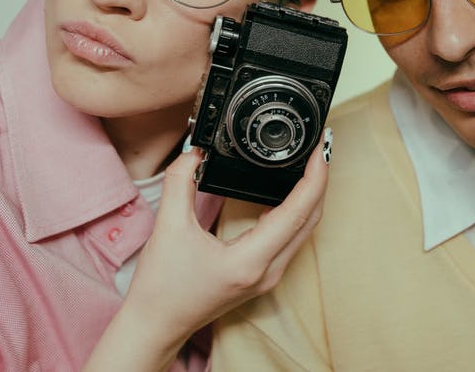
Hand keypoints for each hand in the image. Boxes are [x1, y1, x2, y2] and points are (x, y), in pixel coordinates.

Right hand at [118, 131, 329, 357]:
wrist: (155, 326)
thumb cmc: (161, 287)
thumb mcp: (168, 227)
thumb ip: (180, 182)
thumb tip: (195, 151)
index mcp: (250, 261)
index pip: (298, 212)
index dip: (315, 176)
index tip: (319, 148)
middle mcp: (267, 271)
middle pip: (310, 220)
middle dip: (319, 180)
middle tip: (318, 147)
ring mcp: (267, 276)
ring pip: (304, 230)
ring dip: (310, 196)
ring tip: (308, 164)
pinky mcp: (261, 276)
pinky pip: (290, 239)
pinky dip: (295, 212)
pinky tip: (287, 194)